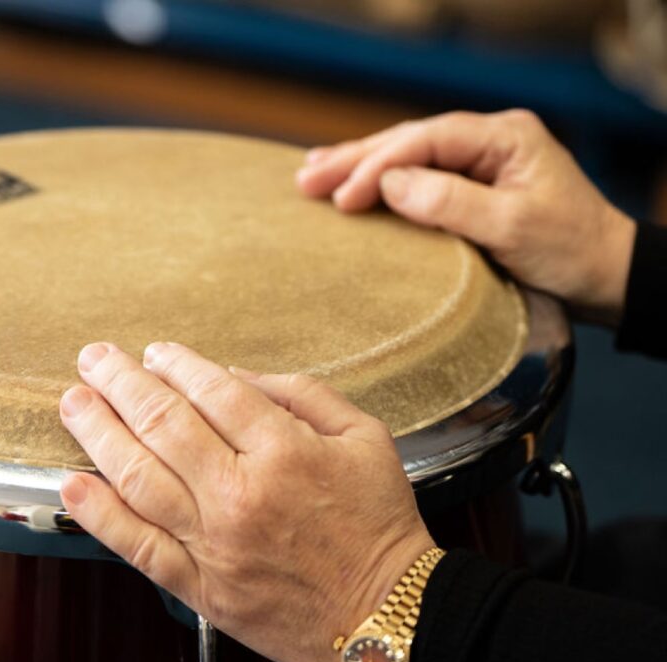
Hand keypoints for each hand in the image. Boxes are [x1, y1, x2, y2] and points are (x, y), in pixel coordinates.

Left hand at [58, 341, 434, 661]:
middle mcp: (241, 493)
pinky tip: (72, 484)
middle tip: (93, 360)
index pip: (213, 391)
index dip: (176, 365)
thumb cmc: (378, 523)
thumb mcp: (364, 437)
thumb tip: (233, 377)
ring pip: (139, 478)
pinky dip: (100, 515)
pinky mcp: (201, 587)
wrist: (387, 617)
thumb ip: (301, 395)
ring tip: (73, 404)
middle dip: (120, 383)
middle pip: (163, 424)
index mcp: (285, 451)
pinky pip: (138, 546)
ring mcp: (215, 543)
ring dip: (98, 434)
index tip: (155, 354)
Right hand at [296, 109, 635, 325]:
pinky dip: (379, 182)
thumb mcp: (512, 227)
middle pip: (408, 141)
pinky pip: (416, 176)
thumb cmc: (569, 250)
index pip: (426, 139)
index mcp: (504, 137)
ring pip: (407, 156)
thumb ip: (451, 203)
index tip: (341, 197)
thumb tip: (391, 184)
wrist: (604, 276)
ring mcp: (479, 162)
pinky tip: (351, 185)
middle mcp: (489, 140)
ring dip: (358, 167)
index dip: (378, 165)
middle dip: (354, 159)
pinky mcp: (470, 187)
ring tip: (310, 174)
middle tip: (304, 179)